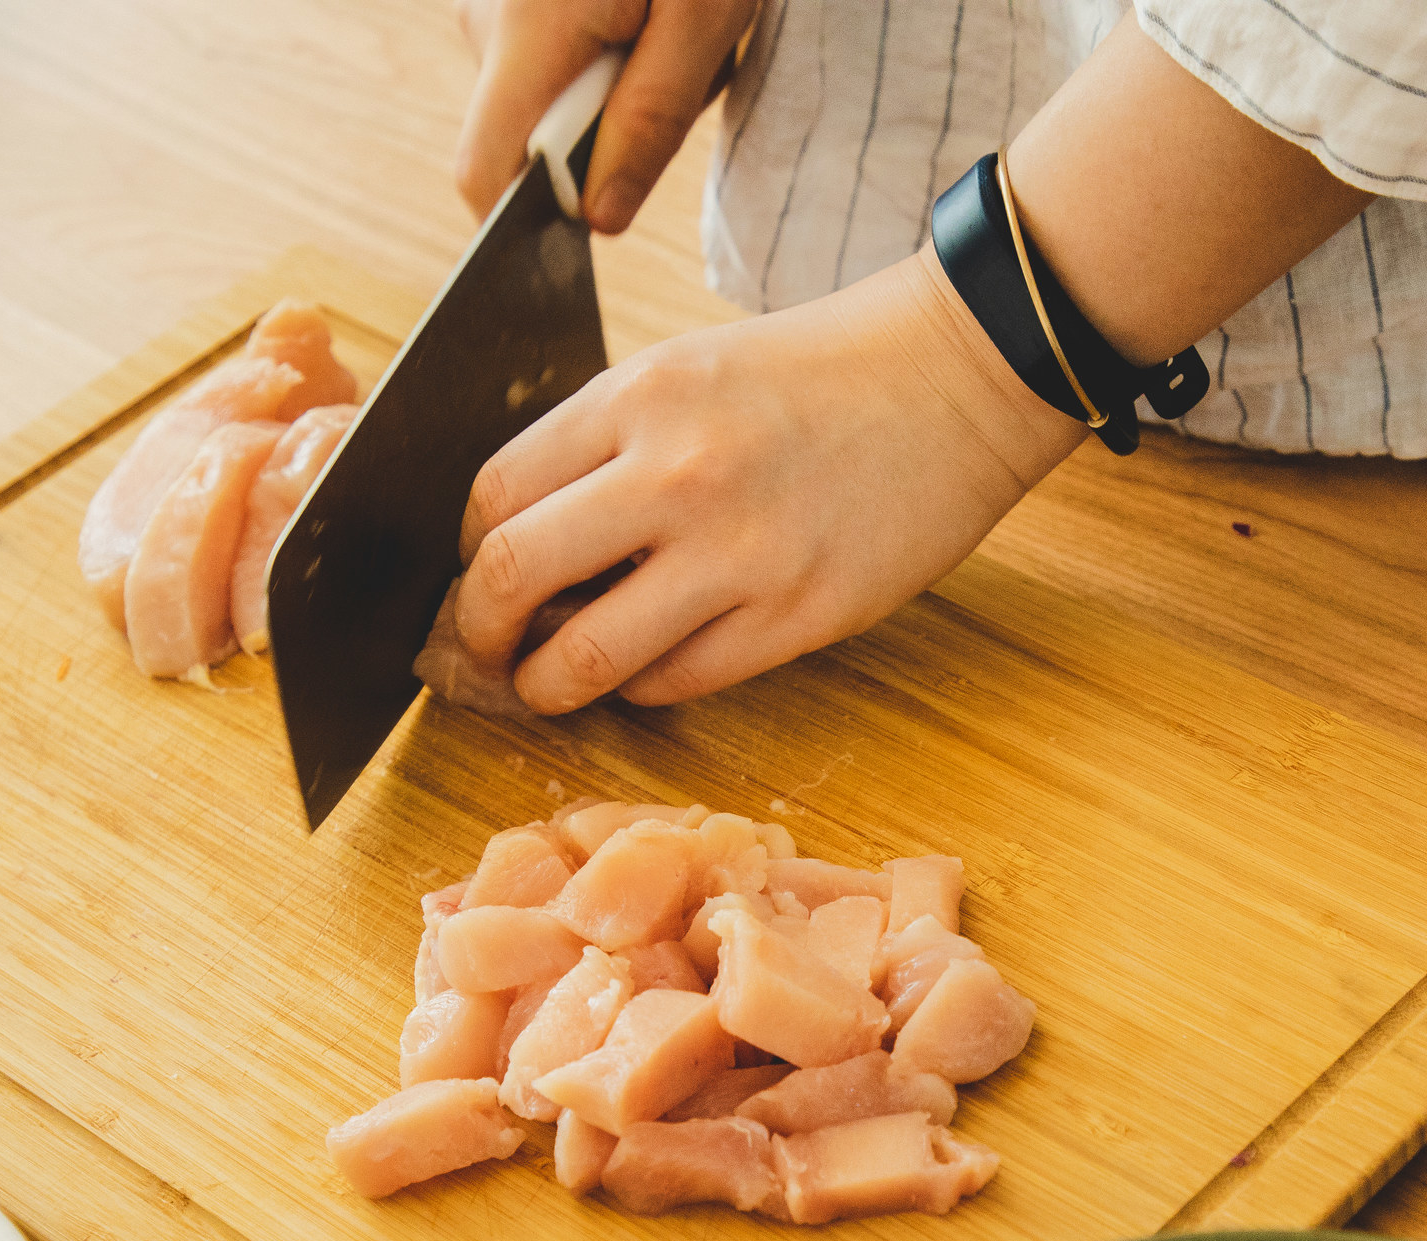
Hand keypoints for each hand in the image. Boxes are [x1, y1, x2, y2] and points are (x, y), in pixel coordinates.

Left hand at [447, 246, 1086, 713]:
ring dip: (548, 684)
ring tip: (550, 682)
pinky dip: (641, 685)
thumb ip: (607, 444)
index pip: (494, 496)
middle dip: (480, 632)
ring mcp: (739, 553)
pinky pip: (675, 681)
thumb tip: (528, 542)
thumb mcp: (689, 370)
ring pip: (585, 656)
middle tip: (487, 650)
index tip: (478, 574)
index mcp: (638, 398)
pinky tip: (649, 662)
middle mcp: (676, 474)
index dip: (468, 552)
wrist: (959, 376)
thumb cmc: (820, 373)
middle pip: (511, 576)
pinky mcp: (798, 615)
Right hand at [451, 0, 757, 231]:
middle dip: (605, 137)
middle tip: (681, 68)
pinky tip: (652, 7)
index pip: (482, 174)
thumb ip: (648, 124)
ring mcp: (496, 1)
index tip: (593, 224)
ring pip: (545, 96)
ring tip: (674, 21)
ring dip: (618, 88)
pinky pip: (553, 54)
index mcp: (527, 33)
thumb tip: (596, 219)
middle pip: (522, 138)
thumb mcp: (703, 21)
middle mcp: (489, 18)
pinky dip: (610, 51)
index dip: (527, 224)